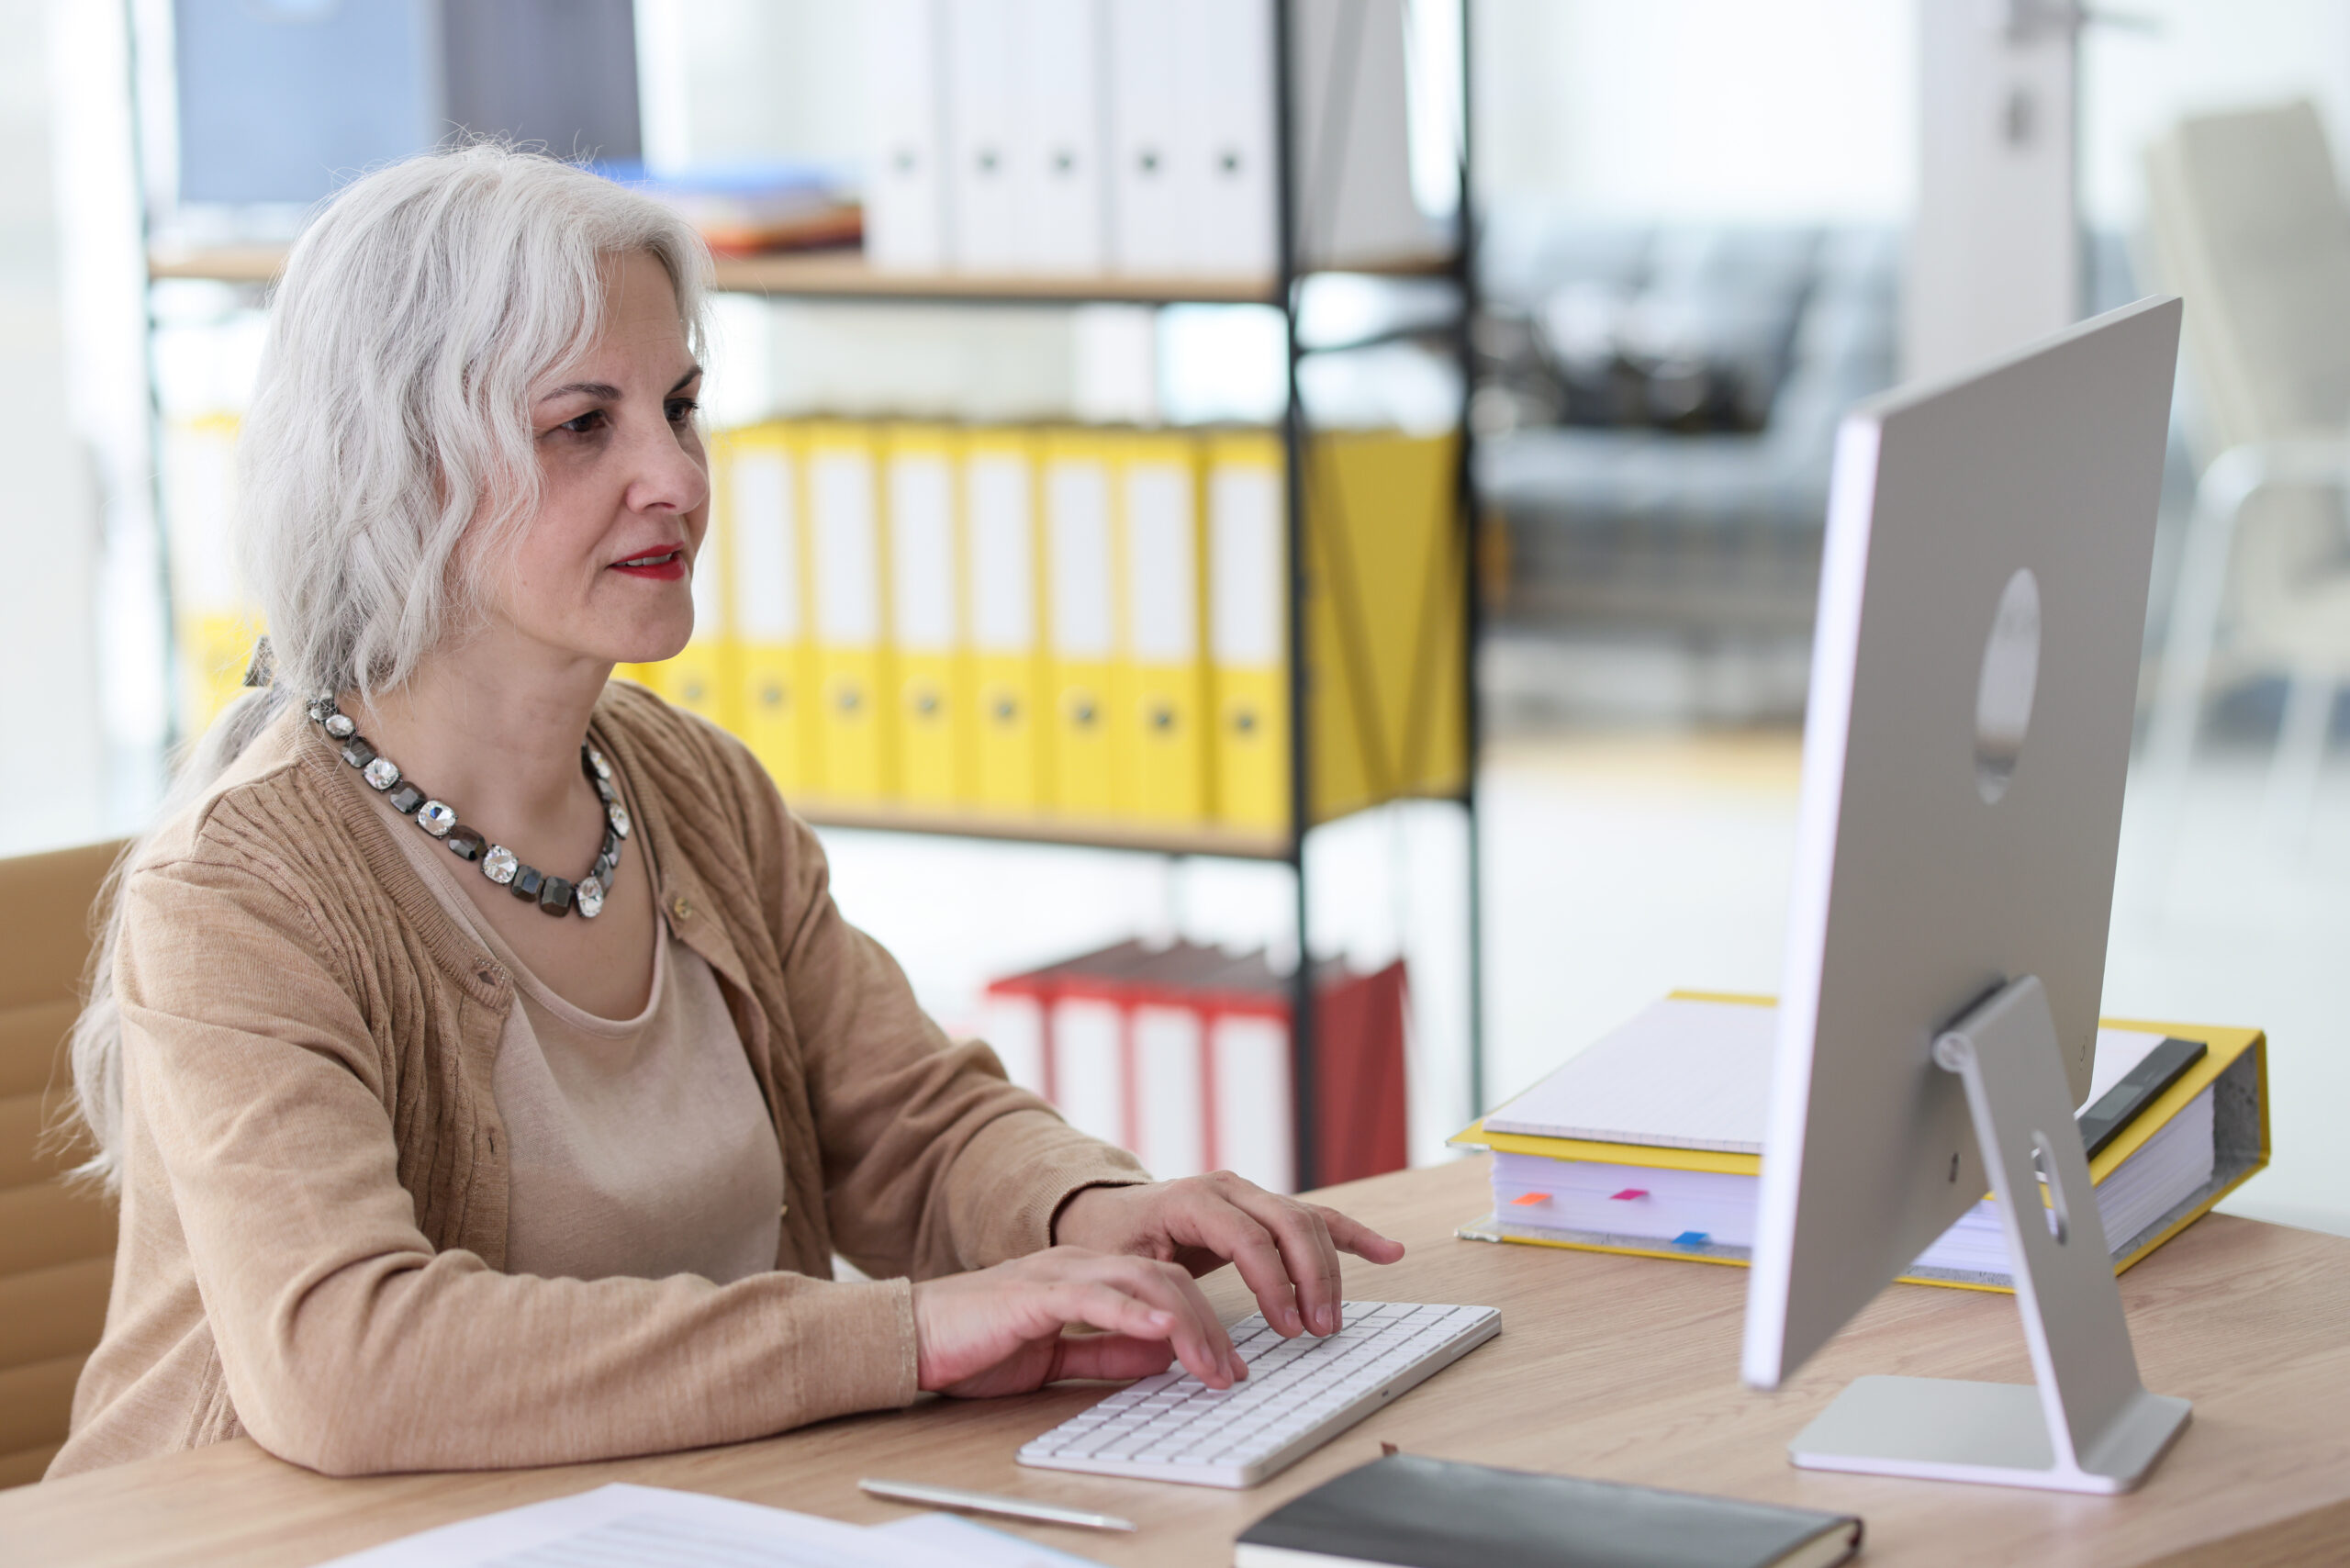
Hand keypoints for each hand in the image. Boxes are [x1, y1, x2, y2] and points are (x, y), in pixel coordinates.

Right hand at [910, 1246, 1244, 1398]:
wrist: (913, 1337)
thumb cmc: (976, 1346)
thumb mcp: (1056, 1357)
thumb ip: (1106, 1353)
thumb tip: (1160, 1359)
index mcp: (1087, 1277)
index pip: (1165, 1286)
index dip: (1204, 1323)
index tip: (1228, 1366)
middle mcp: (1080, 1266)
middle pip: (1166, 1279)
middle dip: (1208, 1326)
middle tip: (1231, 1372)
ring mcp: (1058, 1273)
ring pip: (1142, 1280)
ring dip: (1185, 1323)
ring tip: (1211, 1363)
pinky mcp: (1033, 1292)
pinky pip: (1092, 1296)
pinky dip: (1131, 1312)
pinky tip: (1160, 1329)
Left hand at [1052, 1172, 1405, 1340]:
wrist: (1108, 1212)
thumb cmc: (1113, 1242)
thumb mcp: (1120, 1266)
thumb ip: (1155, 1291)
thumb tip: (1186, 1330)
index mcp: (1193, 1198)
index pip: (1248, 1237)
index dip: (1273, 1283)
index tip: (1286, 1327)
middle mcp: (1228, 1188)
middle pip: (1289, 1224)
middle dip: (1311, 1278)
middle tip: (1318, 1329)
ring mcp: (1251, 1194)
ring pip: (1308, 1223)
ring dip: (1329, 1270)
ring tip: (1331, 1319)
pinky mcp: (1265, 1209)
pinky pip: (1317, 1220)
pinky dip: (1353, 1236)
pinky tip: (1388, 1252)